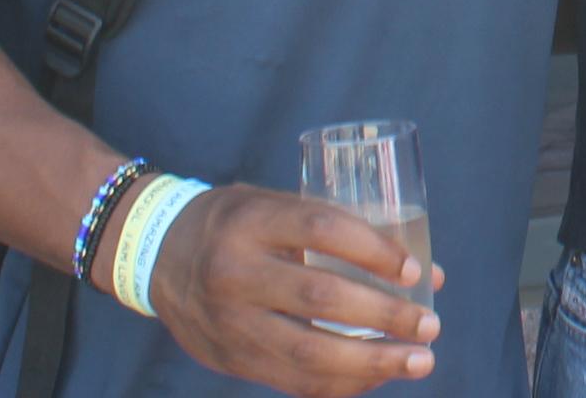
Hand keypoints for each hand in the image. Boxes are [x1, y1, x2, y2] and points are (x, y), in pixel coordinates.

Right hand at [112, 183, 446, 397]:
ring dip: (372, 362)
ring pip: (307, 352)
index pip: (321, 228)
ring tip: (418, 360)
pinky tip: (377, 376)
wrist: (156, 254)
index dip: (374, 250)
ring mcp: (229, 322)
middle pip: (320, 297)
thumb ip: (341, 231)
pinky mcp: (230, 358)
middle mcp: (235, 272)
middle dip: (385, 316)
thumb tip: (424, 271)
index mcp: (250, 220)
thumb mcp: (275, 205)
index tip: (415, 269)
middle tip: (430, 325)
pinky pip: (293, 380)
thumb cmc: (235, 224)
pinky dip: (342, 383)